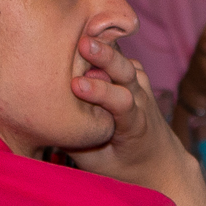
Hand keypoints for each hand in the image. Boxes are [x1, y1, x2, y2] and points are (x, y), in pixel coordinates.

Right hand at [71, 35, 201, 197]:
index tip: (76, 86)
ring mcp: (143, 87)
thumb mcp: (98, 165)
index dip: (100, 92)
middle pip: (127, 73)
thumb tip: (44, 119)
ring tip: (81, 37)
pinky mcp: (137, 78)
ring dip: (104, 49)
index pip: (121, 103)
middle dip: (106, 57)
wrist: (161, 163)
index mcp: (135, 126)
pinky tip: (87, 39)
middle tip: (84, 44)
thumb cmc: (124, 168)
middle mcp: (142, 101)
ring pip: (125, 62)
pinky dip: (106, 49)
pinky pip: (122, 59)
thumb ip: (76, 140)